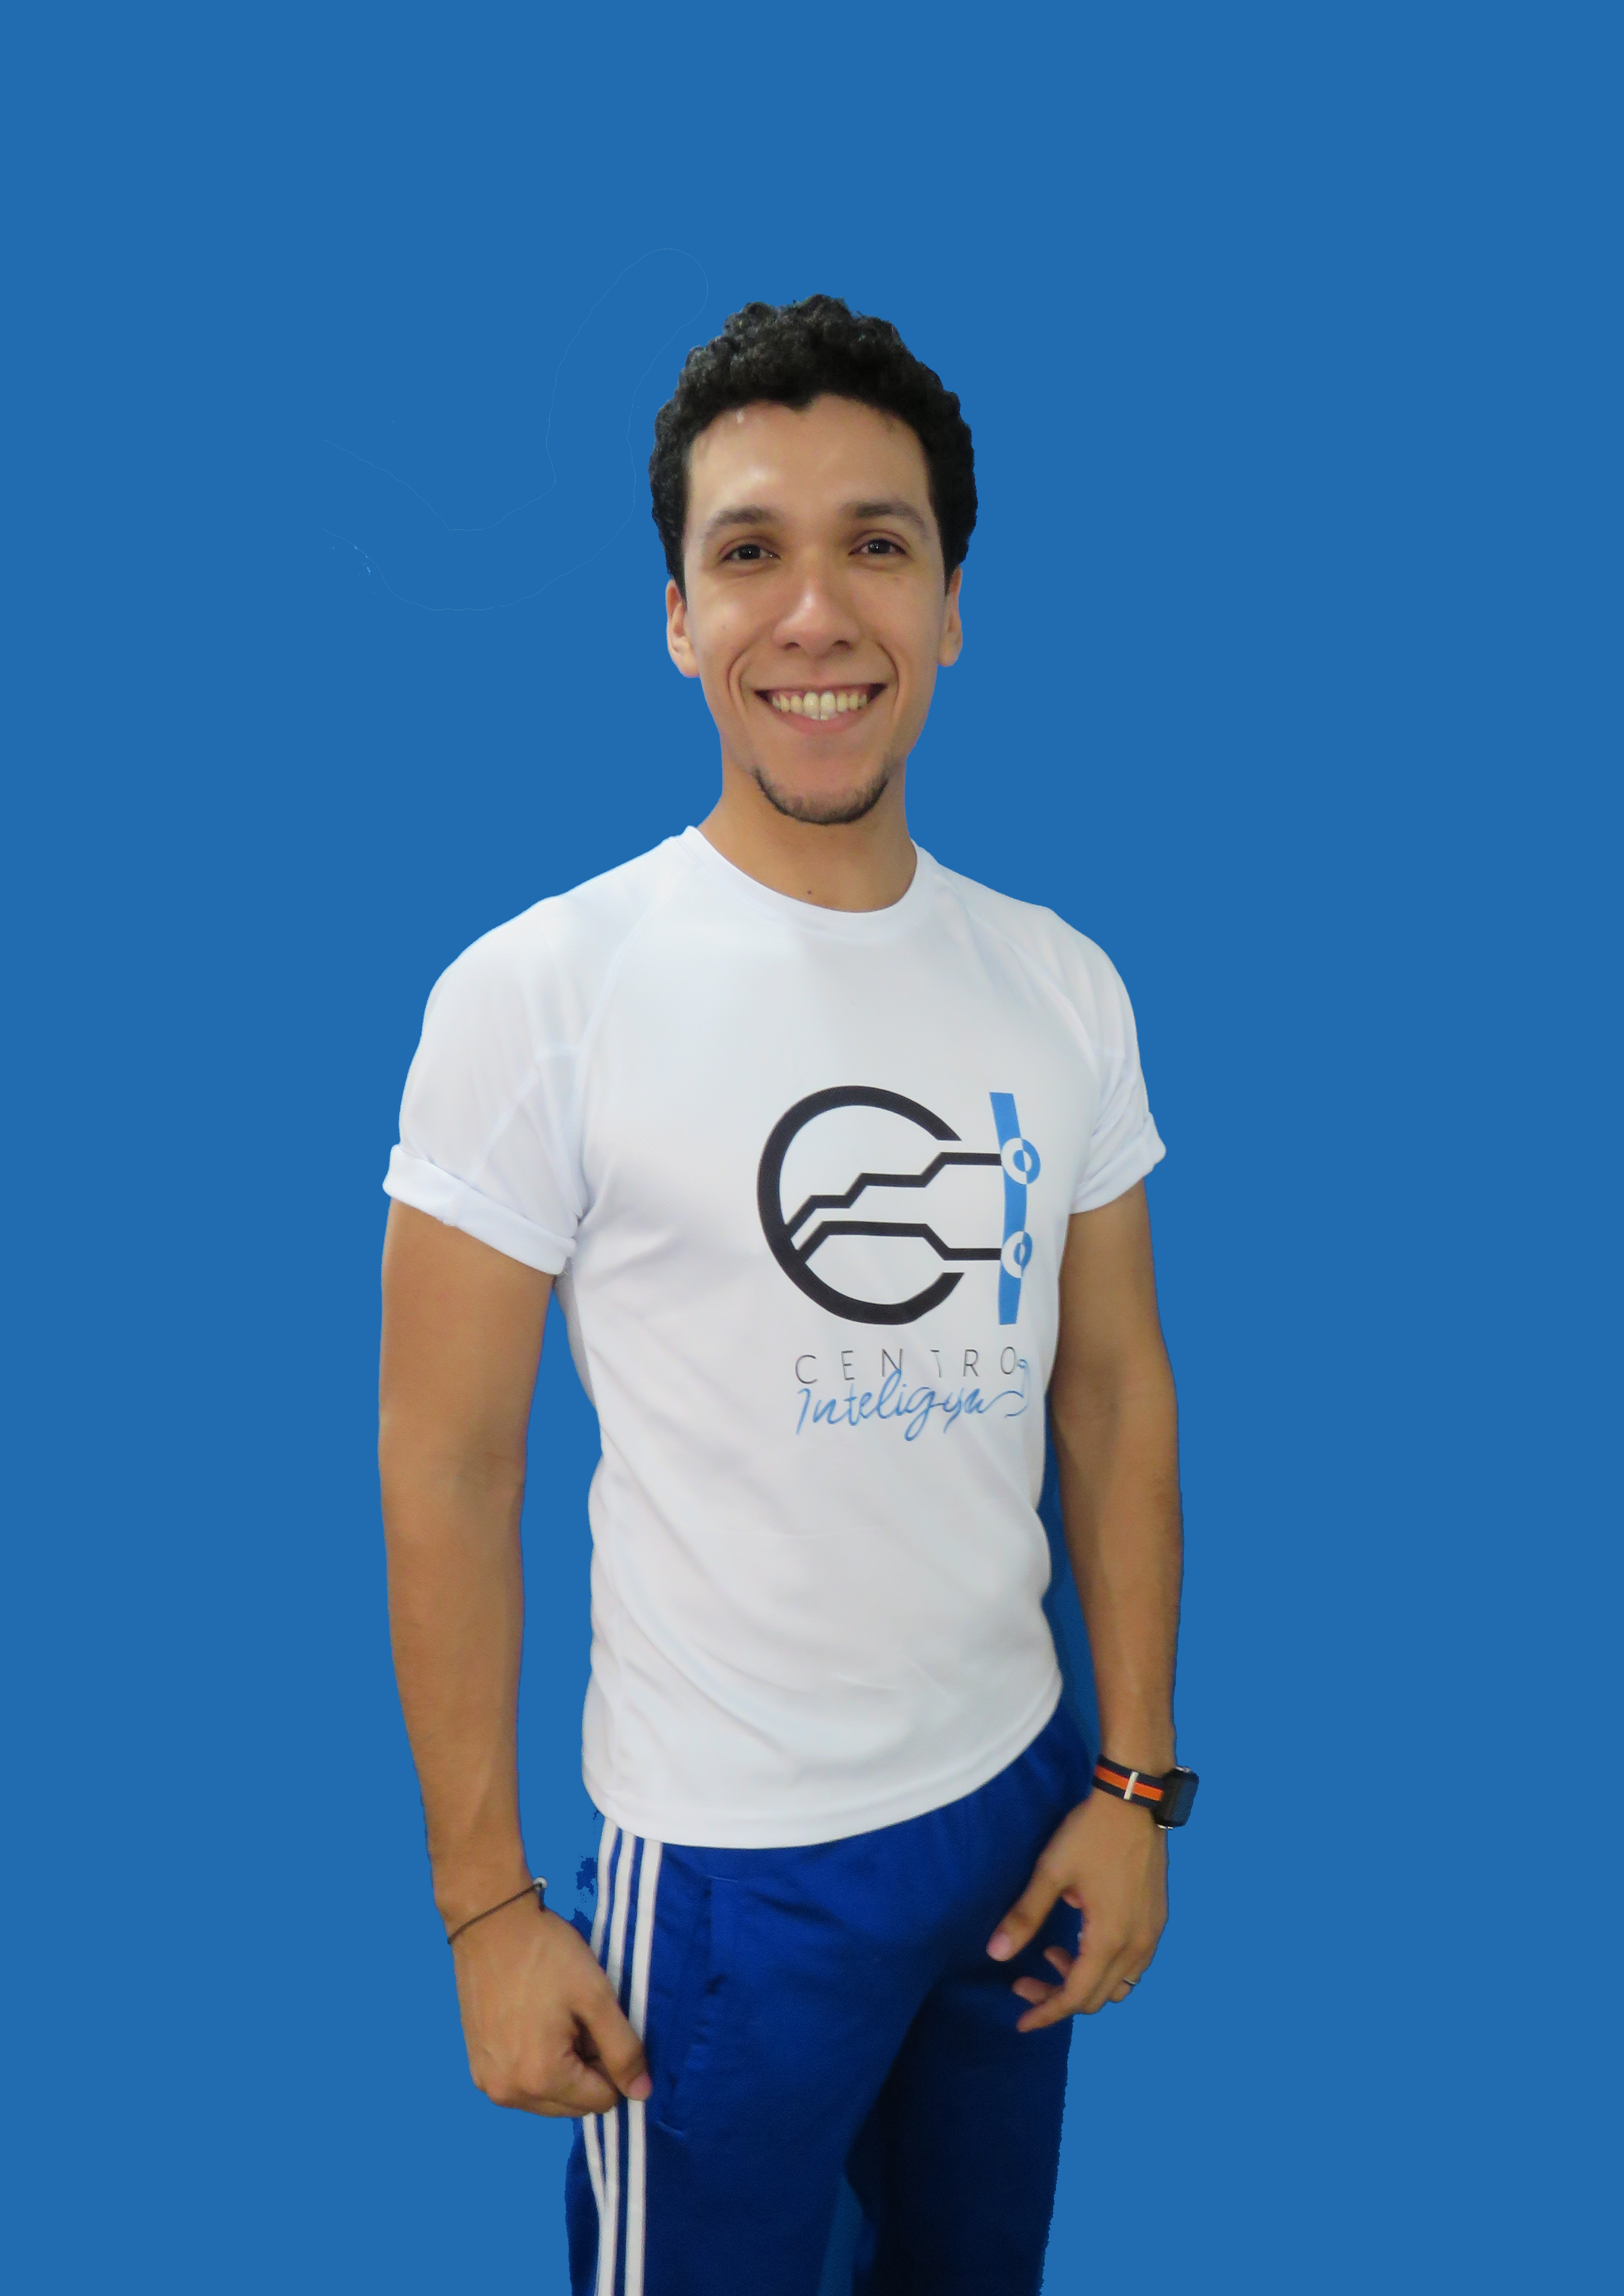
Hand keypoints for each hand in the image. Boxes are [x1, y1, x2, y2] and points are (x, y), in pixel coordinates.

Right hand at [451, 1897, 651, 2115]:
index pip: (600, 2100)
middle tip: (577, 2020)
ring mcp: (486, 2082)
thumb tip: (642, 2095)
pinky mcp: (476, 2066)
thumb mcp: (596, 1997)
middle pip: (571, 2104)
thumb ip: (623, 2050)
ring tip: (554, 2019)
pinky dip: (534, 2063)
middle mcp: (508, 2094)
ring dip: (561, 2068)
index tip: (597, 2024)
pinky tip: (532, 2022)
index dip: (611, 2064)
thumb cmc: (547, 1956)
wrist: (490, 1921)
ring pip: (546, 2097)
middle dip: (585, 2069)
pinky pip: (520, 2083)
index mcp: (540, 2079)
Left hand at [986, 1790, 1167, 2028]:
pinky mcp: (1157, 1920)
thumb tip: (996, 1955)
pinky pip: (1133, 1965)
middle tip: (1024, 1981)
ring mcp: (1152, 1934)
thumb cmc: (1090, 1835)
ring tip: (1051, 1954)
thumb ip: (1025, 1917)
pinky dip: (1105, 1967)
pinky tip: (1082, 1939)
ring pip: (1119, 1985)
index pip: (1076, 1996)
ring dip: (1084, 1982)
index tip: (1020, 2021)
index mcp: (1110, 1939)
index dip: (1046, 2013)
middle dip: (1058, 1998)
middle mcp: (1137, 1946)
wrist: (1134, 1802)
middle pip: (1097, 1997)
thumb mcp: (1051, 1873)